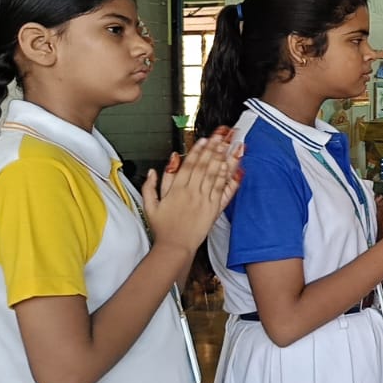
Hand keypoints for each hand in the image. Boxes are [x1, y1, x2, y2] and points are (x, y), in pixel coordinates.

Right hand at [145, 132, 242, 254]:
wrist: (175, 247)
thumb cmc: (163, 227)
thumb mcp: (149, 205)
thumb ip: (150, 186)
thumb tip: (153, 170)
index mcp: (176, 190)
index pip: (189, 165)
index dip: (198, 151)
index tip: (204, 139)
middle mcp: (191, 193)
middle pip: (204, 166)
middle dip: (213, 149)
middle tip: (222, 135)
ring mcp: (204, 200)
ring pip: (215, 175)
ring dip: (223, 158)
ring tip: (230, 145)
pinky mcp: (214, 209)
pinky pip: (222, 190)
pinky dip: (227, 178)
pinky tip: (232, 167)